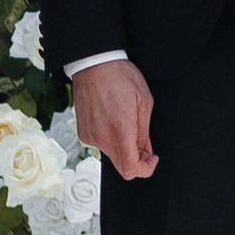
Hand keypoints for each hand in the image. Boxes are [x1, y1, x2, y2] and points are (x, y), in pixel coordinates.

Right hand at [73, 59, 157, 178]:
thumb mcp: (143, 101)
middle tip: (143, 143)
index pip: (130, 168)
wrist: (93, 64)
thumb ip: (144, 131)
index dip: (145, 169)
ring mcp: (90, 136)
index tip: (151, 159)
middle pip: (121, 165)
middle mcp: (102, 137)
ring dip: (122, 146)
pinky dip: (110, 138)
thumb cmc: (119, 76)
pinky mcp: (83, 132)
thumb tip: (146, 151)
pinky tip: (113, 119)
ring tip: (126, 121)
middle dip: (136, 158)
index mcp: (120, 129)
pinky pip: (100, 144)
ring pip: (111, 154)